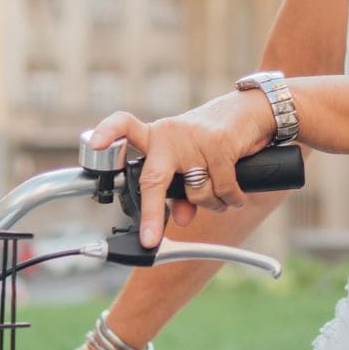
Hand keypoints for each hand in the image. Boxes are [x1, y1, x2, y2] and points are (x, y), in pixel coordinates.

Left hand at [91, 89, 274, 246]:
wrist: (255, 110)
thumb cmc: (217, 138)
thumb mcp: (193, 161)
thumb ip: (180, 190)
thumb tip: (179, 219)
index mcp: (157, 136)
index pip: (125, 127)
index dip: (107, 134)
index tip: (94, 144)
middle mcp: (170, 134)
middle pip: (153, 180)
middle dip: (151, 213)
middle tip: (150, 239)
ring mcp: (194, 138)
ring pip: (196, 193)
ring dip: (213, 204)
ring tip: (222, 195)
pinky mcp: (219, 144)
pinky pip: (223, 188)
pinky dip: (232, 199)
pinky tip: (236, 195)